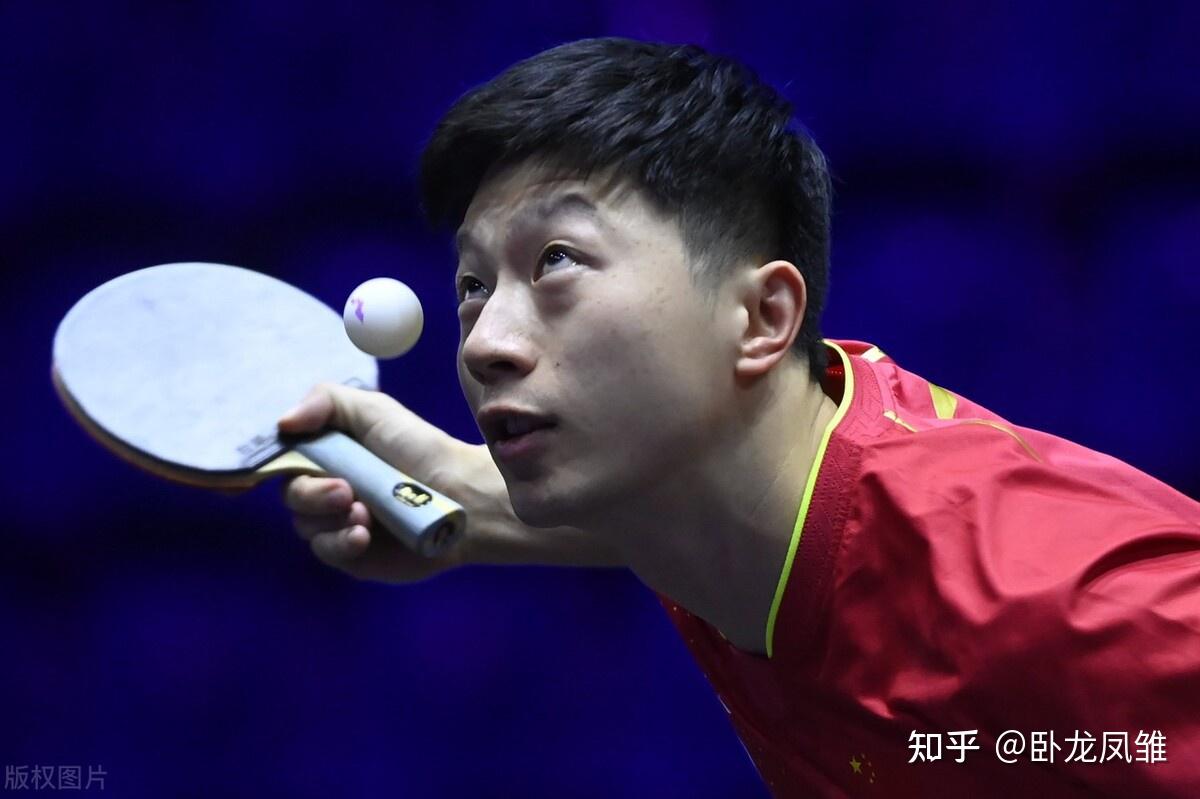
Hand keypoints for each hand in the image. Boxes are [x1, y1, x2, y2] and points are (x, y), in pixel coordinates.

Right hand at [278, 383, 472, 583]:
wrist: (462, 494)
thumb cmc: (418, 448)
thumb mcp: (373, 410)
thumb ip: (324, 401)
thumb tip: (282, 423)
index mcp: (327, 452)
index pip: (283, 458)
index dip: (277, 460)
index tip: (288, 461)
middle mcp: (326, 487)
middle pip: (291, 494)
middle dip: (312, 493)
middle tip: (346, 491)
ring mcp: (337, 522)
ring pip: (304, 524)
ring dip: (328, 518)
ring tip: (365, 512)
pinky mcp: (352, 553)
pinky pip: (327, 551)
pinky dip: (340, 543)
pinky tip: (363, 534)